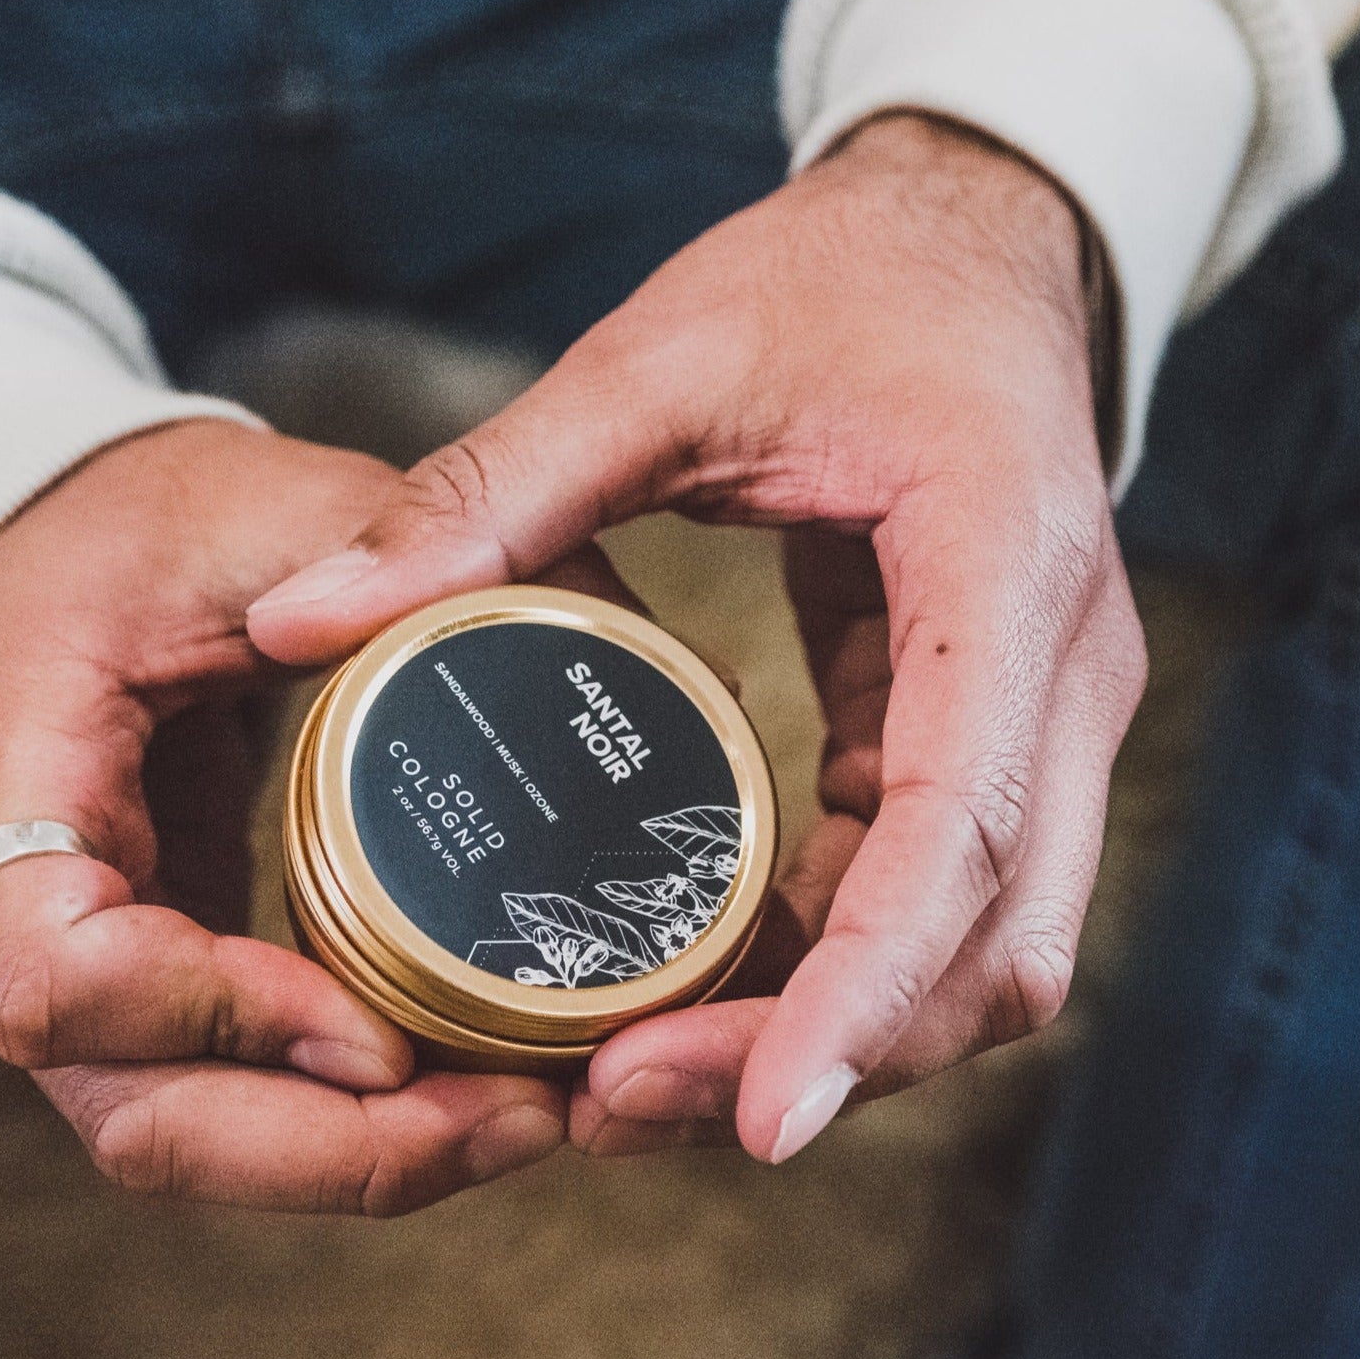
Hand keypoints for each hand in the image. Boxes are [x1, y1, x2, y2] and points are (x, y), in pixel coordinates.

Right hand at [0, 419, 563, 1213]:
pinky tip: (479, 1088)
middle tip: (514, 1118)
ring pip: (187, 1135)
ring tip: (525, 1118)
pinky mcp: (146, 993)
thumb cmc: (136, 527)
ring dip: (357, 1156)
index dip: (218, 1018)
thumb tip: (585, 622)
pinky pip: (235, 1095)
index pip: (58, 976)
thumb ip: (403, 548)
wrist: (38, 560)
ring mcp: (74, 974)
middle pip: (134, 1115)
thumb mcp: (259, 502)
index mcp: (3, 777)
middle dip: (330, 1149)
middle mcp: (6, 916)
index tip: (379, 1026)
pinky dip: (352, 1118)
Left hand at [246, 115, 1146, 1163]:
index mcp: (999, 569)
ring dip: (835, 1039)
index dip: (865, 991)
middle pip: (989, 949)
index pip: (961, 829)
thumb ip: (488, 492)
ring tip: (634, 1078)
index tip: (762, 1119)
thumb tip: (300, 625)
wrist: (980, 240)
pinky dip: (832, 973)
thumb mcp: (660, 363)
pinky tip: (697, 993)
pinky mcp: (988, 743)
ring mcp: (1045, 723)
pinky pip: (932, 902)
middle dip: (831, 1054)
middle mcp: (1059, 676)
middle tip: (622, 1103)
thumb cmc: (838, 282)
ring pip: (980, 956)